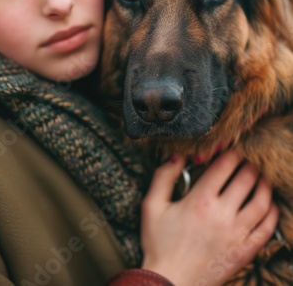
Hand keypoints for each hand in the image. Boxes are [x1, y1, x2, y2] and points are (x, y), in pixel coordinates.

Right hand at [141, 149, 278, 285]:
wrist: (169, 282)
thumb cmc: (159, 243)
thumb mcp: (152, 206)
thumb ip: (163, 176)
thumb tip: (178, 156)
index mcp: (200, 200)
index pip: (225, 166)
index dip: (232, 153)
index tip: (233, 149)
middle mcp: (221, 214)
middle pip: (246, 179)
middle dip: (250, 165)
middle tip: (248, 161)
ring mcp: (236, 234)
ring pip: (262, 202)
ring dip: (264, 185)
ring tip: (261, 178)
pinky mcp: (244, 251)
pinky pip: (266, 228)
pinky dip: (271, 213)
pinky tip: (268, 205)